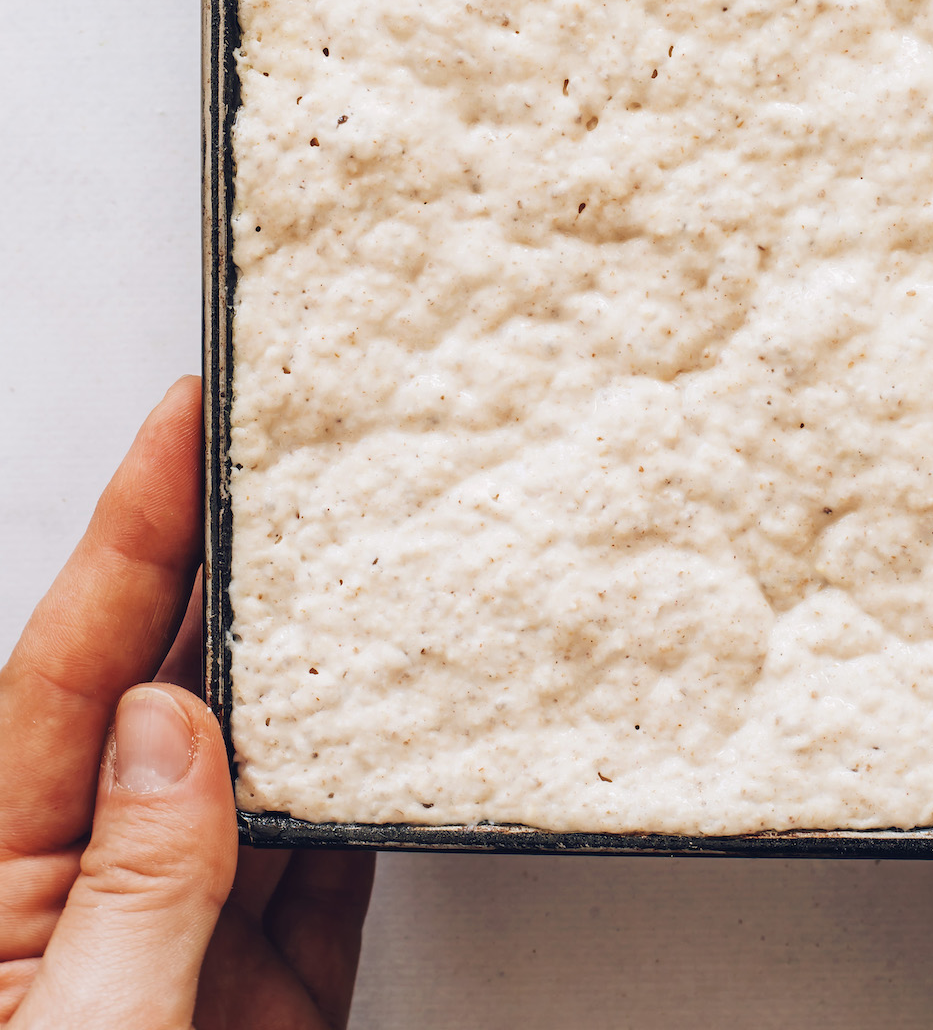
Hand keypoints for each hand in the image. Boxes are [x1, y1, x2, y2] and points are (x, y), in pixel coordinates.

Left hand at [0, 379, 372, 1028]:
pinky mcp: (275, 1001)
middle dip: (233, 562)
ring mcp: (188, 944)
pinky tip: (410, 727)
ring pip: (261, 768)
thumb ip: (132, 890)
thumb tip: (175, 727)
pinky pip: (335, 868)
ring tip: (372, 553)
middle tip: (296, 446)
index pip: (64, 670)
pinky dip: (377, 795)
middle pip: (166, 689)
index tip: (183, 418)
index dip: (132, 531)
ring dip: (319, 670)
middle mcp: (87, 894)